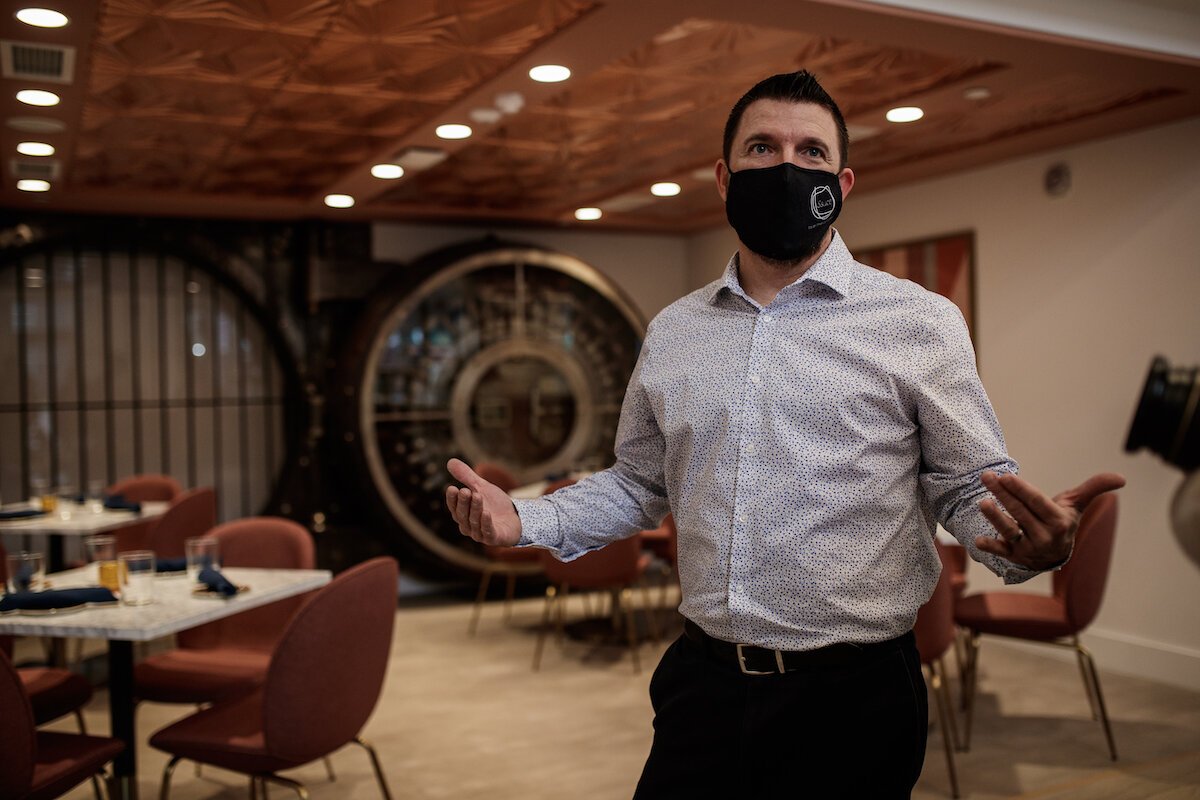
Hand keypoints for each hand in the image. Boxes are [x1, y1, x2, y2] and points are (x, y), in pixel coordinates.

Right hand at [444, 458, 521, 546]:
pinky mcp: (493, 539)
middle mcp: (468, 526)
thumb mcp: (481, 487)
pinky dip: (486, 523)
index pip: (454, 507)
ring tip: (477, 495)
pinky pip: (487, 531)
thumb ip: (467, 477)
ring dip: (475, 509)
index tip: (451, 488)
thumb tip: (450, 461)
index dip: (452, 499)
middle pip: (463, 515)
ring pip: (474, 522)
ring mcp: (480, 534)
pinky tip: (486, 513)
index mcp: (463, 515)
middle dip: (463, 503)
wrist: (516, 517)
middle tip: (465, 491)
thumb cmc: (495, 504)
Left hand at [975, 470, 1125, 569]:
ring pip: (1009, 530)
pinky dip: (990, 547)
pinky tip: (978, 541)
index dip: (1021, 489)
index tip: (1006, 476)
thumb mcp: (1077, 504)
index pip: (1037, 502)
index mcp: (1058, 521)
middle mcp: (1044, 536)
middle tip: (986, 476)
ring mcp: (1028, 547)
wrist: (1055, 554)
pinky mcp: (1014, 556)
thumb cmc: (1063, 521)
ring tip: (983, 503)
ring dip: (995, 518)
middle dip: (1002, 493)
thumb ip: (1094, 488)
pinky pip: (1002, 552)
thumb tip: (1122, 477)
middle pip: (1020, 512)